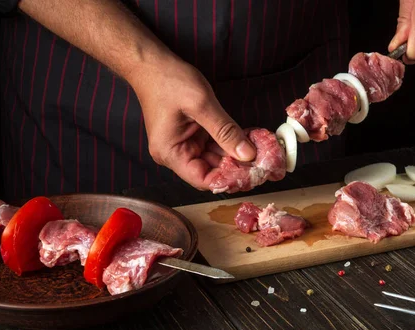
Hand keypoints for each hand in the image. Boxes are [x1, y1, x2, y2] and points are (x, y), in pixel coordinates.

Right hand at [129, 55, 255, 189]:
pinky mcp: (191, 136)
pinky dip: (229, 144)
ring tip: (260, 152)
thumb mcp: (201, 104)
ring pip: (214, 159)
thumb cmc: (169, 81)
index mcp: (171, 153)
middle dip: (236, 168)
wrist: (151, 64)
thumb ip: (225, 131)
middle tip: (263, 163)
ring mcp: (183, 145)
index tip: (252, 174)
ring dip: (236, 156)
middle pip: (210, 172)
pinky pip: (213, 146)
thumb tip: (248, 154)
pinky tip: (248, 141)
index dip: (228, 180)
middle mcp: (175, 154)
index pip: (203, 180)